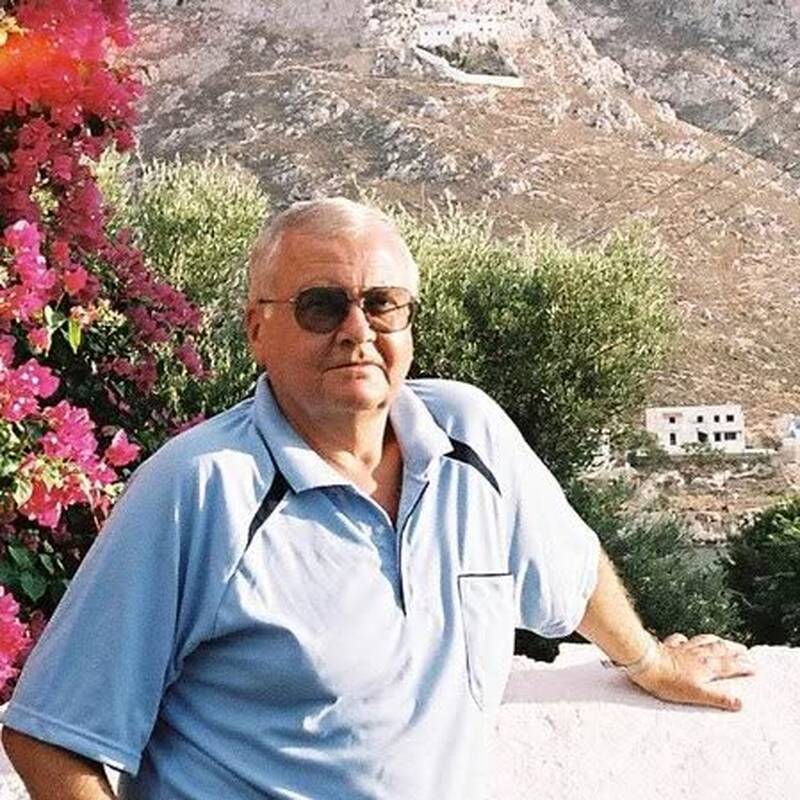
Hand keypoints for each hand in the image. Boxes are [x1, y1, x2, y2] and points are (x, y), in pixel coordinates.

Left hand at [628, 633, 755, 711]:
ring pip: (704, 641)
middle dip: (734, 649)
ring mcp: (683, 648)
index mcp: (707, 666)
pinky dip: (687, 640)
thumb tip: (739, 702)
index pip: (730, 665)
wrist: (645, 664)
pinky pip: (681, 640)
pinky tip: (685, 640)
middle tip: (744, 650)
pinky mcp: (669, 646)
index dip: (743, 665)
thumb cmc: (668, 681)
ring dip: (716, 641)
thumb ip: (718, 697)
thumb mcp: (697, 694)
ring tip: (722, 641)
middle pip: (720, 649)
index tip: (753, 666)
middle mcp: (697, 654)